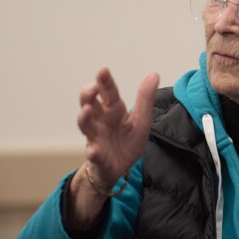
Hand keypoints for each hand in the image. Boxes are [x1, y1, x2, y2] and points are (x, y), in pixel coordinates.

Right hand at [77, 68, 159, 189]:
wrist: (122, 168)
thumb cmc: (128, 141)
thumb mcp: (141, 119)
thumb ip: (145, 98)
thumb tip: (154, 73)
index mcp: (113, 110)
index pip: (108, 92)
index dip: (105, 81)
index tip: (103, 70)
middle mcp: (101, 121)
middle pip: (89, 103)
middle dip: (88, 95)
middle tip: (93, 88)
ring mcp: (96, 137)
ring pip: (85, 125)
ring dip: (84, 118)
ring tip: (87, 111)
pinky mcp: (97, 156)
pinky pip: (92, 153)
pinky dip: (92, 152)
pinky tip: (94, 151)